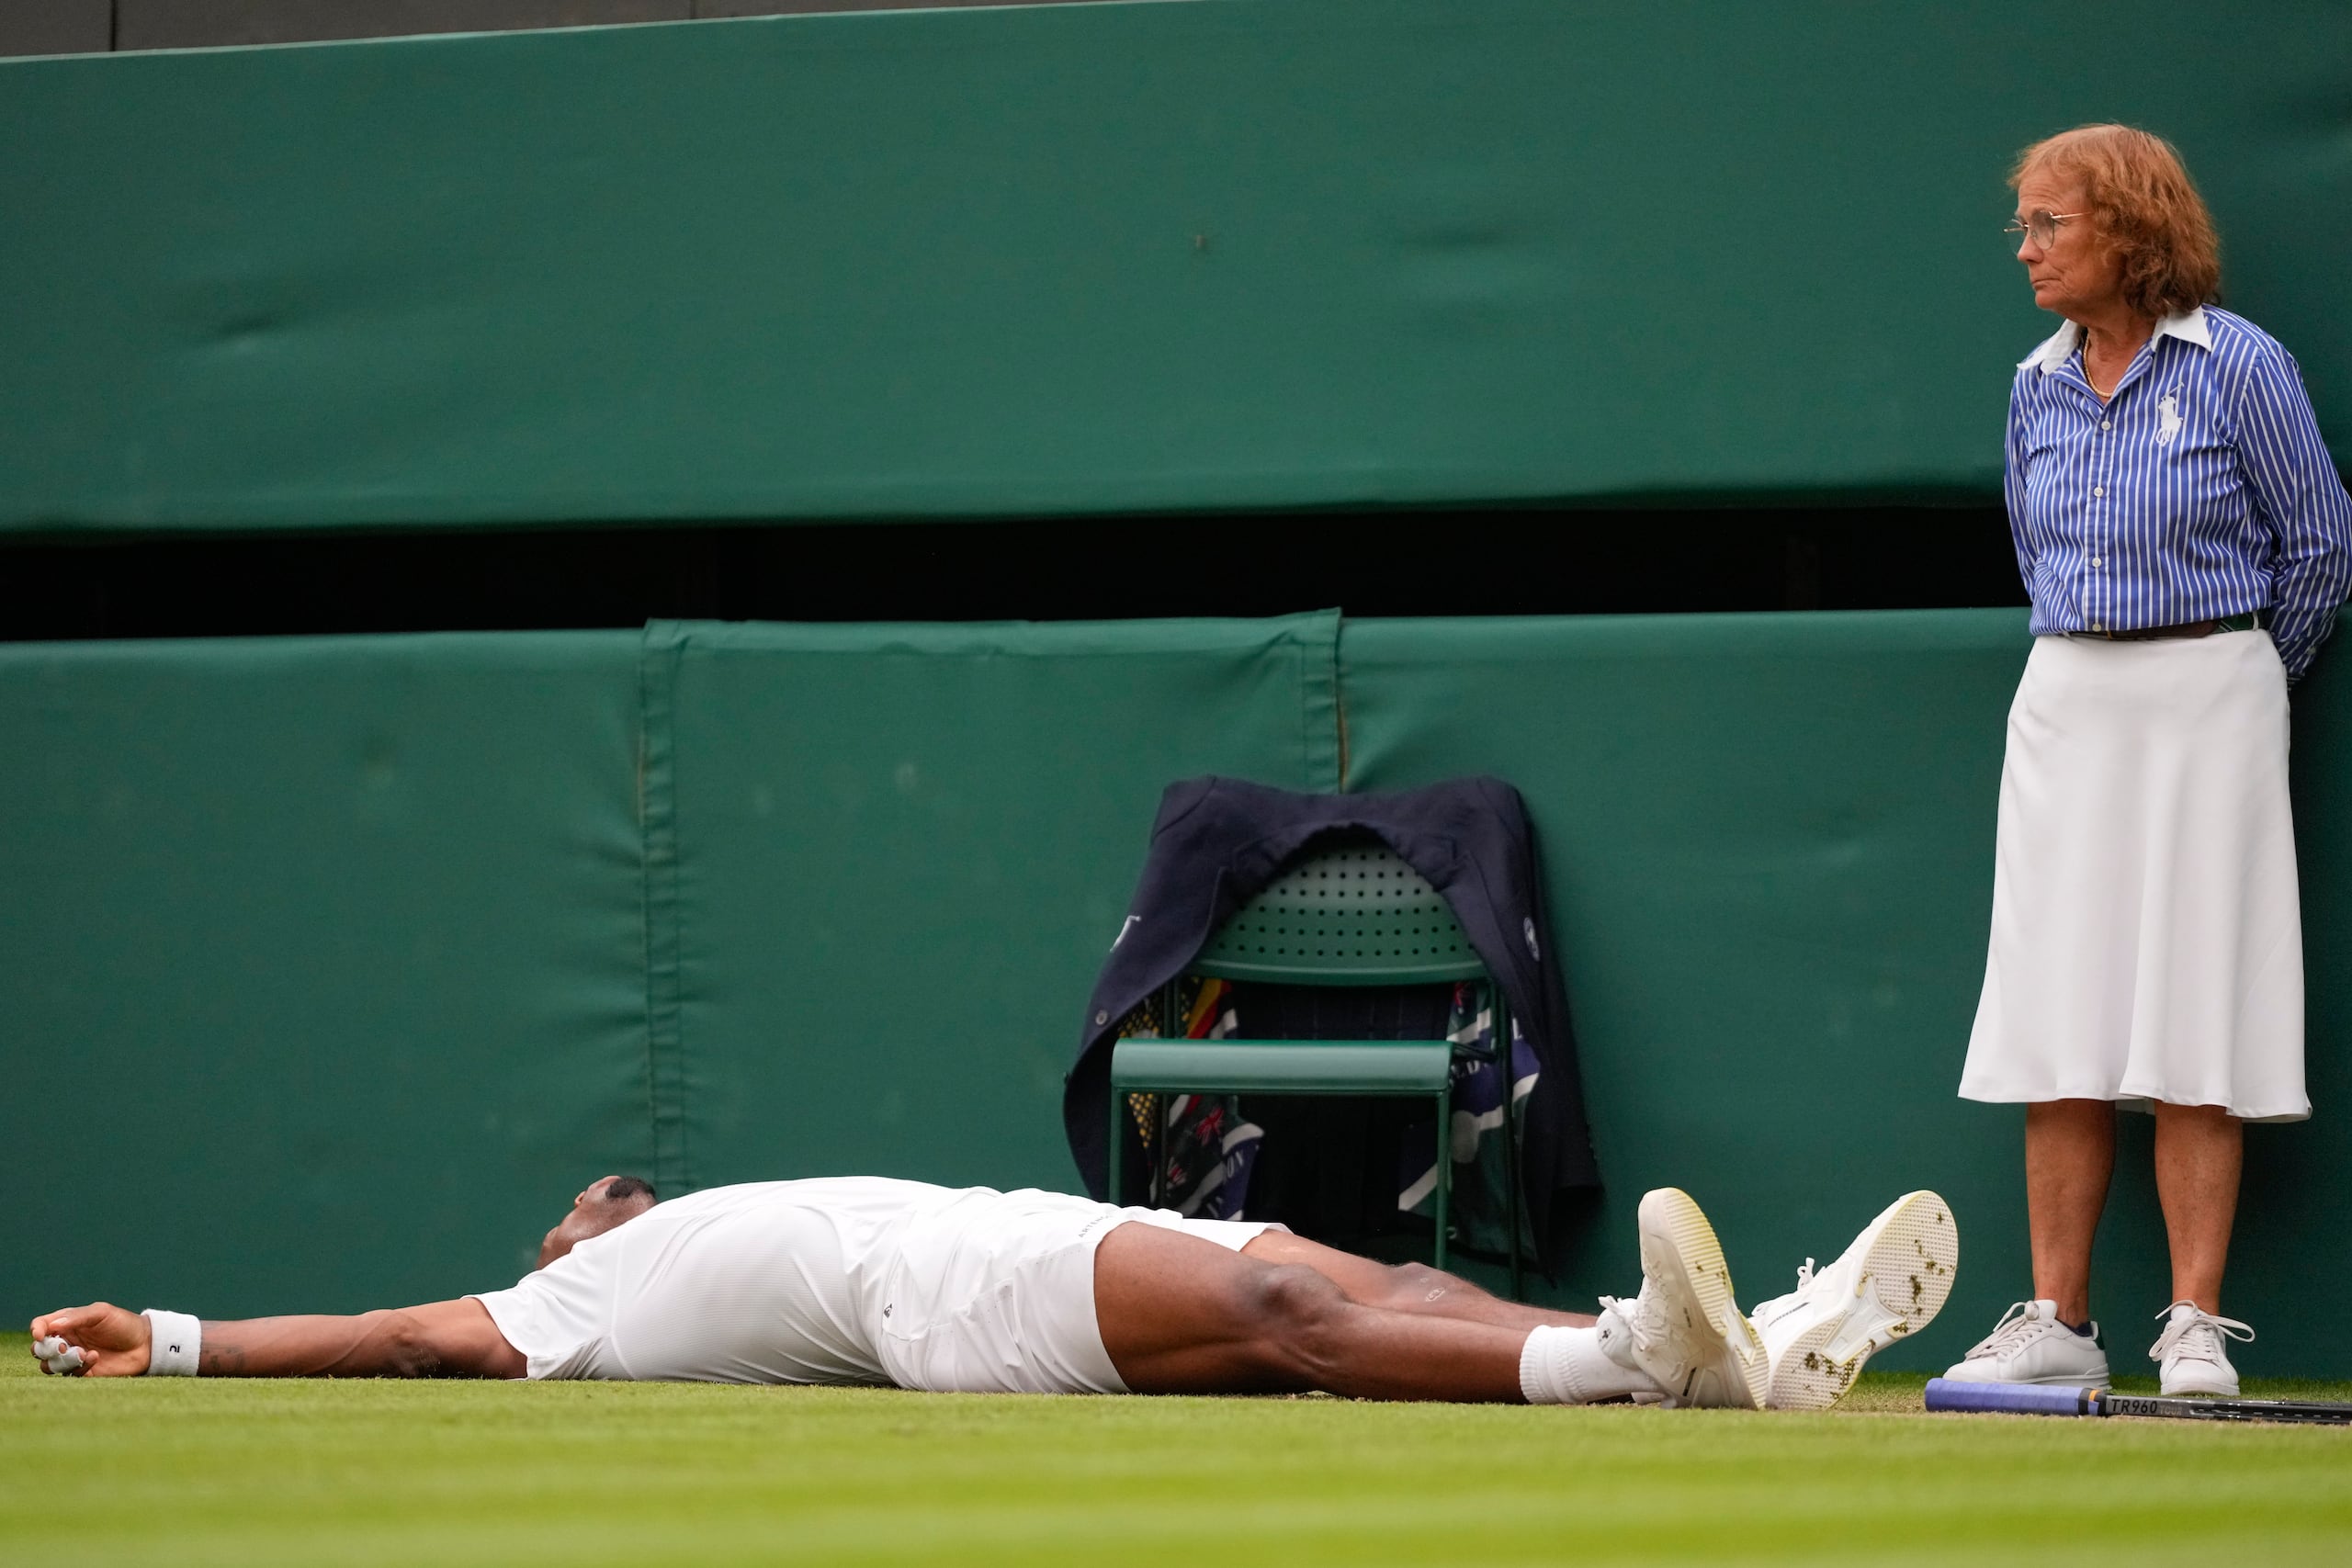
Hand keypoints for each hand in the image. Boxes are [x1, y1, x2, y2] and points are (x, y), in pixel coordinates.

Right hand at [30, 1303, 152, 1376]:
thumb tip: (52, 1325)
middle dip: (46, 1349)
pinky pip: (69, 1374)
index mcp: (68, 1322)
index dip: (36, 1330)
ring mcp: (72, 1357)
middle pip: (39, 1348)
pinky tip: (95, 1357)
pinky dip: (79, 1366)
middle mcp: (66, 1340)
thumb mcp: (101, 1313)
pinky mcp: (82, 1372)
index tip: (40, 1335)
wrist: (145, 1344)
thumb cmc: (123, 1323)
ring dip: (62, 1360)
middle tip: (64, 1347)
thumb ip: (77, 1317)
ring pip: (49, 1365)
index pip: (41, 1325)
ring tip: (82, 1353)